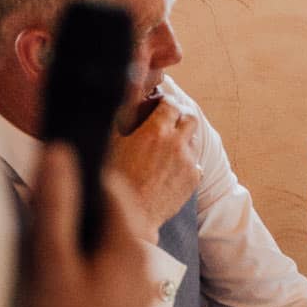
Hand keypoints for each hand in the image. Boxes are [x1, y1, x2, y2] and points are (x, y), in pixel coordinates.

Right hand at [24, 142, 160, 306]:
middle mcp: (142, 268)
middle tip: (32, 219)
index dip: (77, 177)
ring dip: (72, 241)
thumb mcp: (51, 267)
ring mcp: (134, 295)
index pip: (111, 188)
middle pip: (107, 218)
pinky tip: (50, 286)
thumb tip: (59, 153)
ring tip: (36, 254)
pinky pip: (99, 275)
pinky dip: (76, 268)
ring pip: (101, 247)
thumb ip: (55, 208)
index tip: (43, 181)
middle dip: (72, 211)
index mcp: (131, 247)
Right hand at [108, 92, 201, 231]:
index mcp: (155, 131)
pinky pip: (194, 163)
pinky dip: (185, 162)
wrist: (130, 217)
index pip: (171, 104)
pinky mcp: (193, 179)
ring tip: (166, 148)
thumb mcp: (111, 142)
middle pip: (190, 118)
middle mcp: (176, 143)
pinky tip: (169, 169)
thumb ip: (122, 113)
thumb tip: (127, 90)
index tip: (159, 105)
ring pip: (193, 140)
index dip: (165, 102)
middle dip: (180, 116)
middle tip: (169, 121)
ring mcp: (187, 162)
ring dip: (183, 139)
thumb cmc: (114, 180)